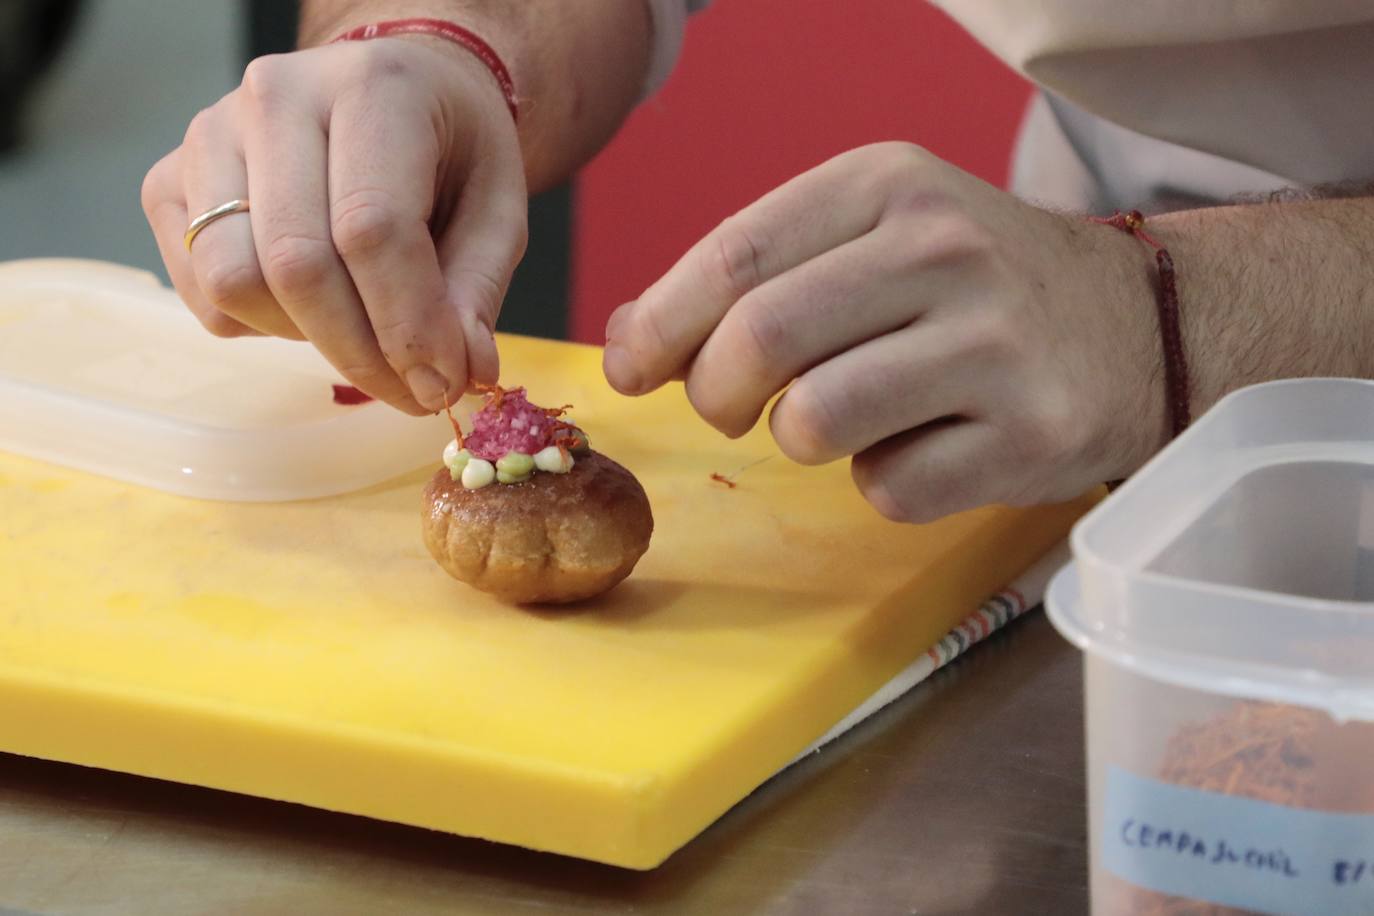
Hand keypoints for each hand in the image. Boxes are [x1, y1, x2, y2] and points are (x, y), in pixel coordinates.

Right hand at [142, 37, 528, 413]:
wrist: (394, 90)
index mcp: (373, 87)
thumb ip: (477, 290)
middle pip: (298, 265)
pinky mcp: (168, 179)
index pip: (371, 227)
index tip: (445, 386)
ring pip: (235, 283)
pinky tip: (312, 303)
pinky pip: (201, 292)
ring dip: (307, 338)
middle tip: (417, 392)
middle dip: (362, 353)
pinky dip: (261, 325)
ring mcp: (208, 136)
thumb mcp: (498, 209)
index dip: (407, 324)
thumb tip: (465, 374)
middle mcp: (275, 98)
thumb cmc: (448, 149)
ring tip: (363, 327)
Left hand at [603, 143, 1163, 521]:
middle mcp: (946, 250)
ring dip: (799, 439)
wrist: (1136, 326)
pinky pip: (890, 487)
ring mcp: (996, 345)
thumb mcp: (873, 236)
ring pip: (816, 421)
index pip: (736, 255)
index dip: (662, 325)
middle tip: (726, 408)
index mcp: (889, 184)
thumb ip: (757, 275)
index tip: (630, 370)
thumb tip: (629, 339)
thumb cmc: (973, 288)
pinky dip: (882, 482)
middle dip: (713, 393)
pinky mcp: (1031, 435)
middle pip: (763, 338)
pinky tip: (923, 446)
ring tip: (834, 422)